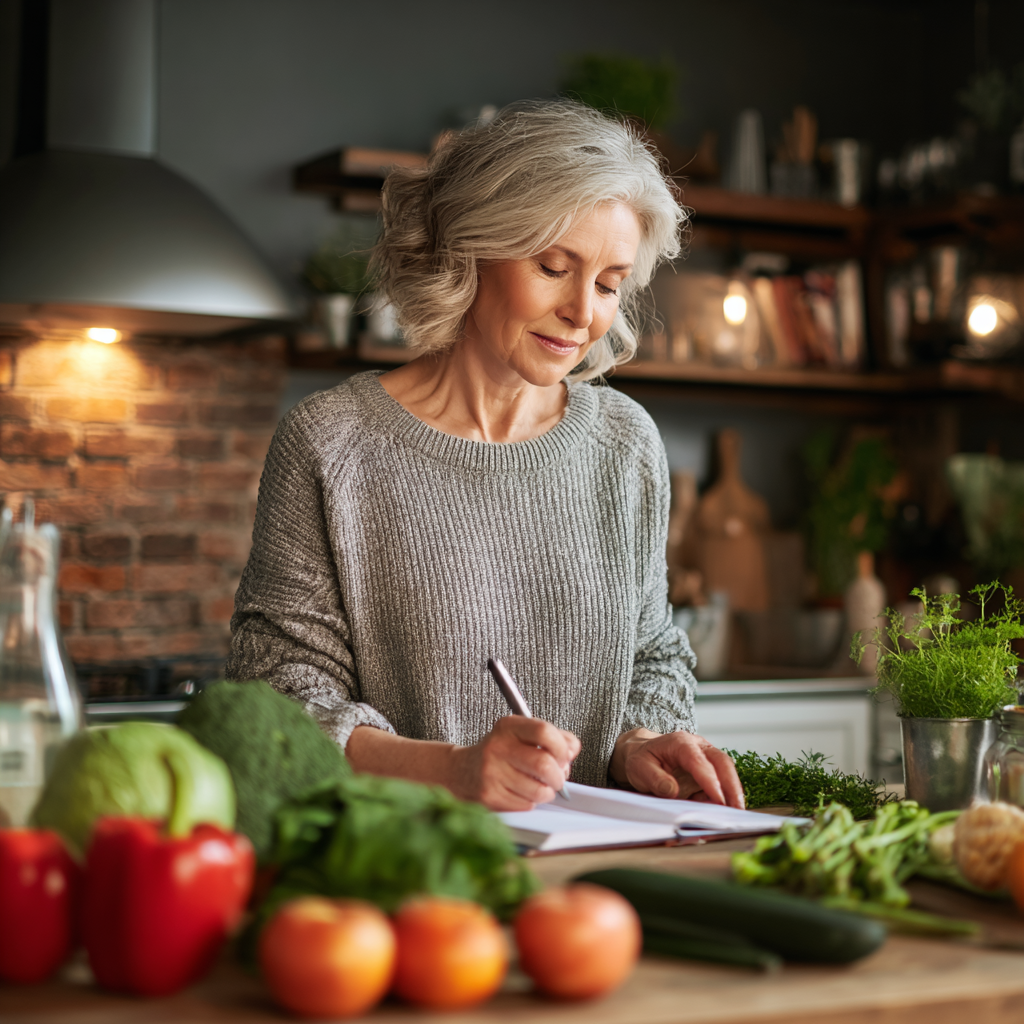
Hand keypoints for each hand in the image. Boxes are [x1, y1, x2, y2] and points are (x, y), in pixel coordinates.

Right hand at [450, 716, 580, 811]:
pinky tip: (522, 792)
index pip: (544, 731)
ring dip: (547, 792)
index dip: (562, 747)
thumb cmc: (500, 753)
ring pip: (538, 790)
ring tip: (541, 786)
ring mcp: (492, 772)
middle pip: (544, 764)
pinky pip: (526, 804)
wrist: (462, 772)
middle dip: (559, 776)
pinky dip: (532, 801)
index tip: (565, 756)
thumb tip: (572, 749)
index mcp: (508, 727)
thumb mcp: (523, 735)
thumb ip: (553, 737)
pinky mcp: (489, 795)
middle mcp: (497, 747)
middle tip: (557, 778)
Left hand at [610, 728, 744, 808]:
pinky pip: (721, 782)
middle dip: (732, 786)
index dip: (709, 781)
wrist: (644, 754)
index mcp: (680, 743)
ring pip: (727, 770)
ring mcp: (706, 757)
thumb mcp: (639, 767)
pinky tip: (722, 812)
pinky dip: (725, 797)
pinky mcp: (710, 770)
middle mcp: (698, 746)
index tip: (718, 800)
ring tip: (735, 814)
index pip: (698, 761)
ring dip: (733, 792)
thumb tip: (672, 790)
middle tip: (738, 809)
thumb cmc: (643, 760)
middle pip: (722, 762)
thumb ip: (654, 779)